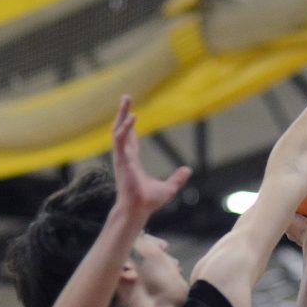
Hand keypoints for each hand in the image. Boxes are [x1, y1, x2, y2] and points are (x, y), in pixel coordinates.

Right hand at [112, 95, 192, 216]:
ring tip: (127, 99)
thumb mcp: (169, 188)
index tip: (131, 113)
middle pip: (121, 130)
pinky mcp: (121, 160)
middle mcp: (124, 157)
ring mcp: (121, 157)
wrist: (138, 210)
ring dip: (122, 114)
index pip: (129, 139)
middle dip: (123, 113)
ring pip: (118, 130)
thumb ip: (177, 178)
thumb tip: (188, 169)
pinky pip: (120, 140)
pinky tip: (132, 118)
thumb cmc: (148, 201)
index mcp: (132, 161)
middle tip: (126, 97)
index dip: (130, 126)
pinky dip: (126, 128)